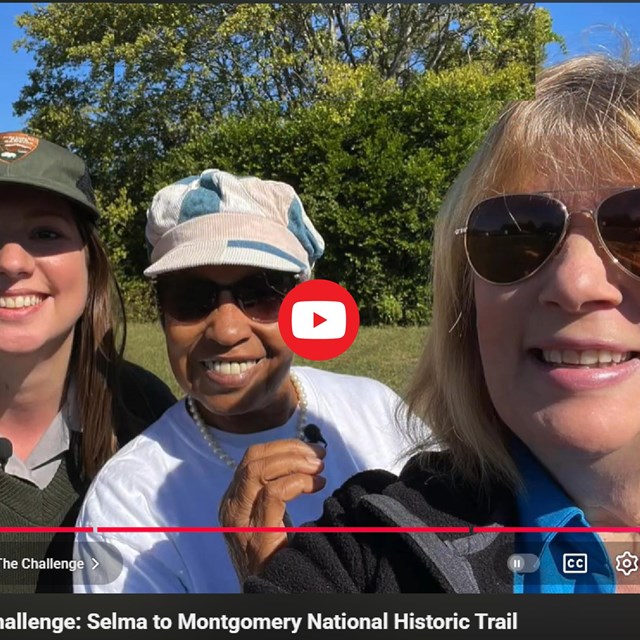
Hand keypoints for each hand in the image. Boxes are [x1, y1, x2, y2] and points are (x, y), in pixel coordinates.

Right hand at [219, 439, 326, 582]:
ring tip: (319, 470)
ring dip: (295, 462)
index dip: (285, 447)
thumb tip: (308, 459)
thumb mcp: (273, 518)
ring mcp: (240, 521)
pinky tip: (316, 487)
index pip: (252, 457)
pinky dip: (298, 482)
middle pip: (253, 458)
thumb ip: (278, 490)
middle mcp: (231, 507)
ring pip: (258, 470)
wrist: (274, 595)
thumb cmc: (279, 556)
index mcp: (234, 500)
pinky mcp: (256, 535)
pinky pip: (272, 493)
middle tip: (319, 457)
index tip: (312, 451)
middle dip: (291, 449)